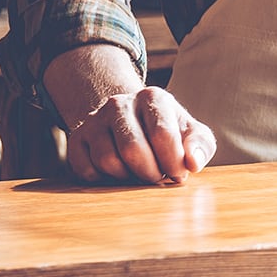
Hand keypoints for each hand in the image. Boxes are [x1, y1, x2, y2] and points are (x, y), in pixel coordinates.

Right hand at [64, 86, 216, 185]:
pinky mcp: (77, 139)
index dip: (172, 162)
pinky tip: (119, 172)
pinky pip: (86, 170)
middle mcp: (119, 103)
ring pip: (107, 161)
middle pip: (132, 149)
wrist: (135, 124)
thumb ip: (200, 146)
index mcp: (153, 97)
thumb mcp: (193, 134)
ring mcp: (94, 120)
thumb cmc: (170, 132)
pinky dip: (105, 180)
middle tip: (158, 176)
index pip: (162, 134)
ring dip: (128, 177)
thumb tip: (193, 163)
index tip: (179, 174)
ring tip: (140, 172)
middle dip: (150, 172)